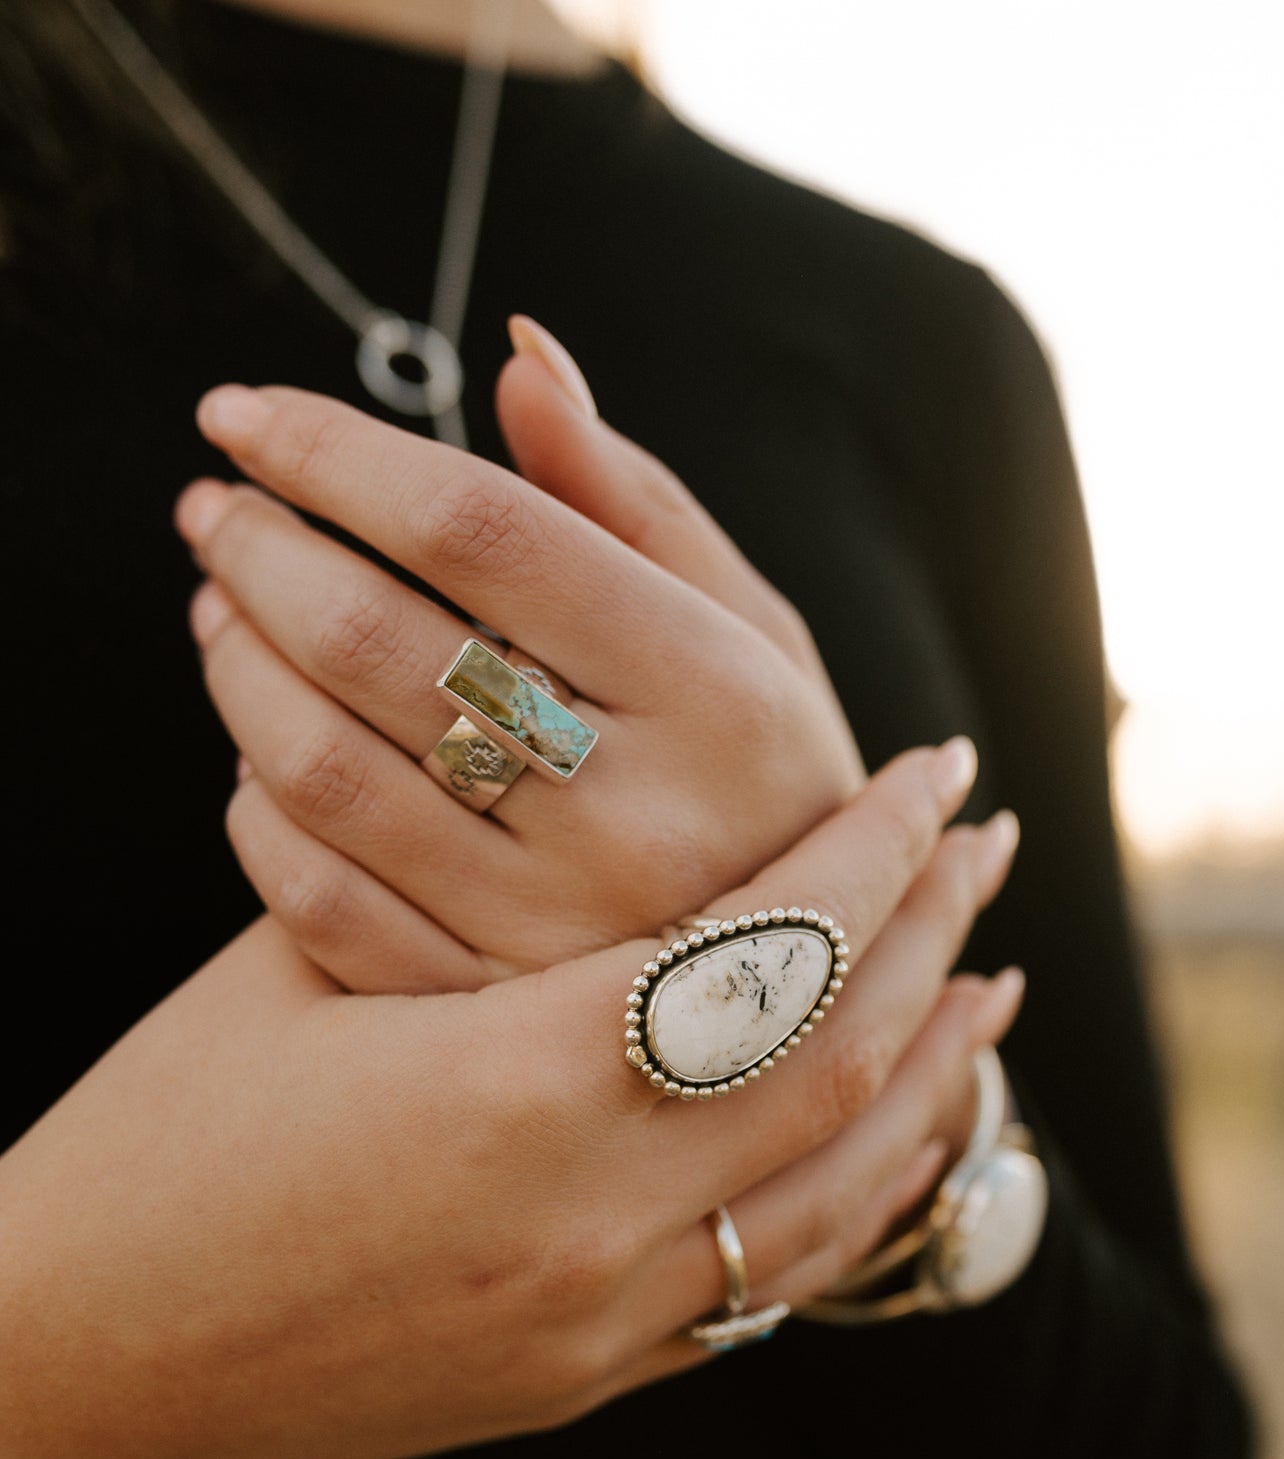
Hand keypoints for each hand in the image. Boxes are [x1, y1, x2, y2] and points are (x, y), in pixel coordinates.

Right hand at [0, 749, 1019, 1458]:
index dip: (869, 849)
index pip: (769, 947)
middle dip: (930, 937)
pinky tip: (886, 1135)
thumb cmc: (167, 1132)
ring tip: (985, 984)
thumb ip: (467, 891)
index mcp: (512, 1088)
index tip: (935, 771)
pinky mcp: (588, 1384)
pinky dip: (855, 1194)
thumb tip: (585, 781)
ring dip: (930, 1076)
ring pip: (840, 1193)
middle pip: (842, 1063)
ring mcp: (602, 1324)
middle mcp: (589, 1222)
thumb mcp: (303, 970)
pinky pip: (778, 1288)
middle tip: (984, 848)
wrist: (87, 1356)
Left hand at [175, 328, 868, 990]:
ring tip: (222, 611)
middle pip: (379, 645)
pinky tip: (259, 753)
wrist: (809, 992)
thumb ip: (632, 499)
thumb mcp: (751, 631)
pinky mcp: (489, 1018)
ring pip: (324, 771)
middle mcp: (641, 818)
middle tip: (214, 511)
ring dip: (238, 667)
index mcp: (716, 693)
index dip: (336, 454)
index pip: (480, 530)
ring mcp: (555, 936)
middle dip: (259, 550)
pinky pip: (318, 902)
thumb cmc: (765, 776)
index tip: (244, 416)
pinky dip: (256, 811)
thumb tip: (519, 356)